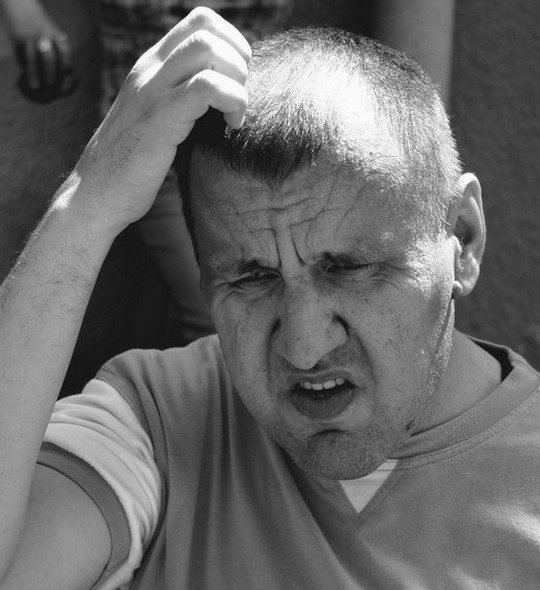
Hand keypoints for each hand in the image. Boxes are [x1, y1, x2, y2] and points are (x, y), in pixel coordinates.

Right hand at [15, 33, 77, 102]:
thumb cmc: (43, 27)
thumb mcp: (55, 34)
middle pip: (49, 59)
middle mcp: (45, 37)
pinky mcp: (18, 40)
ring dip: (34, 75)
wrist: (23, 8)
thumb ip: (61, 51)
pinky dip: (23, 66)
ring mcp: (30, 39)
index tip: (67, 76)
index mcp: (57, 36)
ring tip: (35, 87)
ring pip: (32, 60)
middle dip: (50, 74)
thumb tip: (70, 76)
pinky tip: (25, 73)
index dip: (66, 67)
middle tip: (51, 85)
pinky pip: (21, 57)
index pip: (65, 54)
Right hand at [70, 7, 249, 234]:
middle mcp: (149, 70)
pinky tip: (231, 126)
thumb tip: (221, 98)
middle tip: (239, 98)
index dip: (232, 43)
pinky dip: (233, 102)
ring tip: (234, 114)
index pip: (199, 21)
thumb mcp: (156, 121)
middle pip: (207, 27)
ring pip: (208, 49)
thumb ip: (180, 100)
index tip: (236, 82)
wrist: (95, 195)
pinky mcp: (159, 120)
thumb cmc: (131, 167)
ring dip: (237, 80)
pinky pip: (206, 88)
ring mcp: (152, 92)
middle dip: (239, 60)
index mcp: (151, 68)